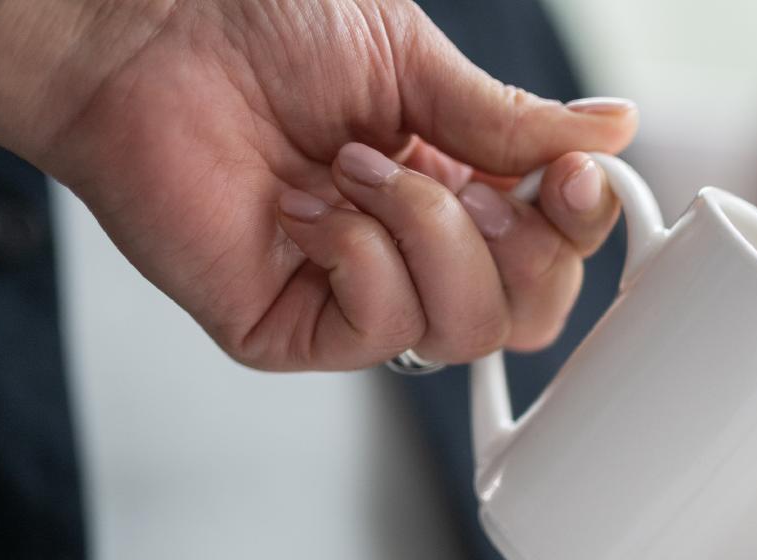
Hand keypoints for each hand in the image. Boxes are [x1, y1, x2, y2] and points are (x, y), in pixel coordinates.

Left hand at [0, 0, 637, 369]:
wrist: (142, 28)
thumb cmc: (254, 25)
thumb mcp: (415, 60)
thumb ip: (512, 120)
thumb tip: (615, 131)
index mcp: (452, 187)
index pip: (552, 256)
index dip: (580, 231)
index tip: (574, 179)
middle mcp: (409, 252)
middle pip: (526, 317)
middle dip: (515, 245)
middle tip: (462, 177)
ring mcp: (351, 296)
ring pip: (464, 332)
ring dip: (429, 236)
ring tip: (359, 169)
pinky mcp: (290, 329)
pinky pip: (381, 332)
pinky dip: (363, 260)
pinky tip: (311, 208)